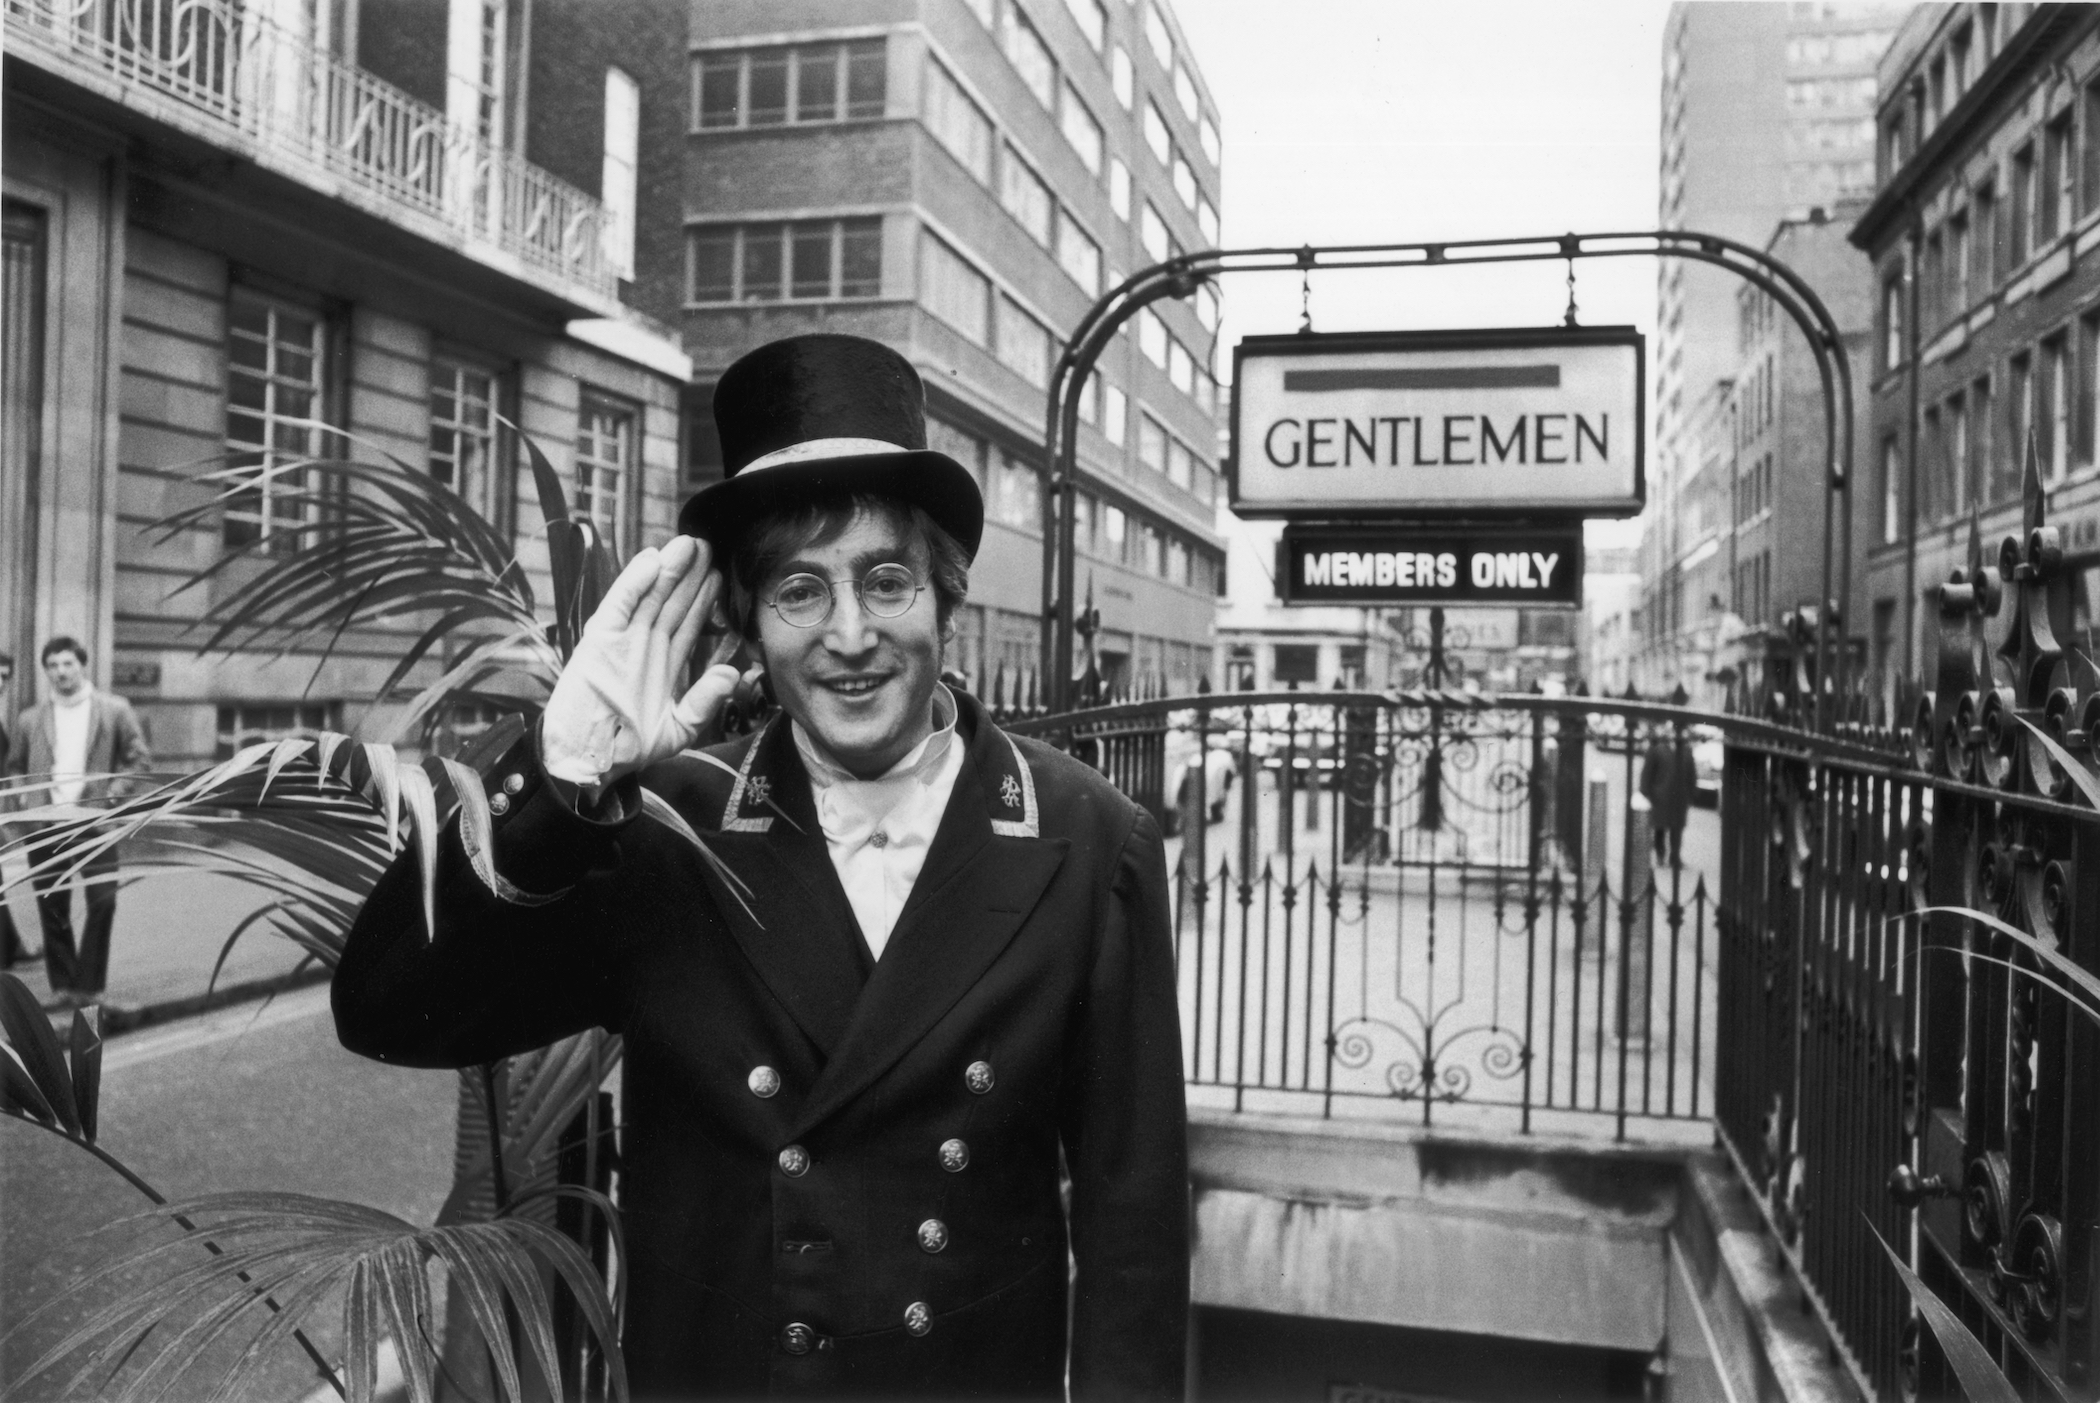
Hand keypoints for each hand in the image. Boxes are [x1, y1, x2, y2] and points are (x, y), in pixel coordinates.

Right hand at [541, 536, 742, 790]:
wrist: (588, 762)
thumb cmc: (628, 749)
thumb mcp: (678, 730)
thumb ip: (704, 701)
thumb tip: (731, 673)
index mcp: (662, 666)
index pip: (687, 625)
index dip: (704, 600)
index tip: (721, 575)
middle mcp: (642, 647)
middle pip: (671, 603)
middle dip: (689, 576)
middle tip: (708, 546)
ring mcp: (621, 642)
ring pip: (649, 597)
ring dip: (667, 570)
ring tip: (688, 544)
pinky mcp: (599, 641)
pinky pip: (619, 605)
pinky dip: (633, 583)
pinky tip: (652, 560)